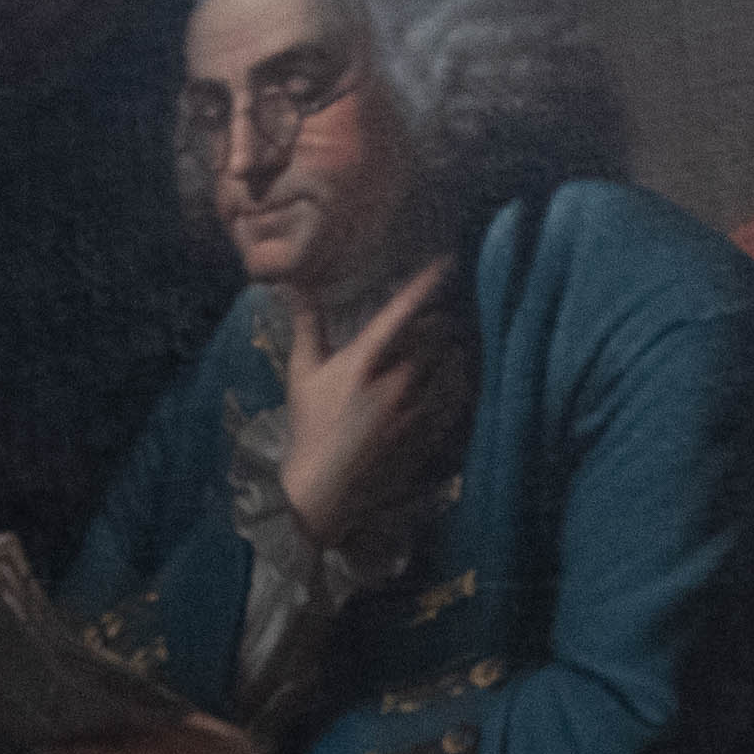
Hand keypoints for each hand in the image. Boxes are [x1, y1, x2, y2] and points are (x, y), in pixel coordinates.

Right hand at [274, 256, 460, 540]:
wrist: (323, 489)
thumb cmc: (310, 427)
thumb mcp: (303, 373)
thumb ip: (308, 326)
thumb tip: (297, 285)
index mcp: (363, 362)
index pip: (401, 313)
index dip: (425, 284)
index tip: (444, 264)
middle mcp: (395, 383)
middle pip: (435, 335)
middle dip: (438, 321)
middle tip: (438, 314)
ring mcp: (415, 410)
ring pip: (450, 365)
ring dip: (450, 350)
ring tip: (449, 344)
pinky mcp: (428, 435)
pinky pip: (455, 399)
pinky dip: (456, 383)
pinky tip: (452, 379)